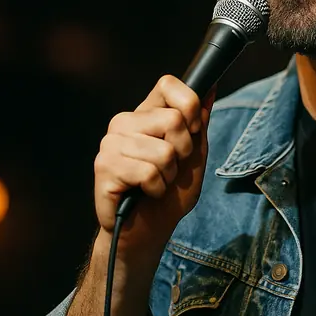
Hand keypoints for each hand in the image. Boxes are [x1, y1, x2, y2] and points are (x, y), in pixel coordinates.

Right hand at [93, 75, 213, 261]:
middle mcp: (124, 122)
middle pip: (173, 119)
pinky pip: (148, 172)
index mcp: (145, 113)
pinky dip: (156, 188)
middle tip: (169, 169)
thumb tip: (211, 87)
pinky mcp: (104, 167)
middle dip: (183, 151)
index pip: (168, 84)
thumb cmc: (170, 193)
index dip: (188, 105)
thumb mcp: (194, 154)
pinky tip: (144, 193)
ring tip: (155, 183)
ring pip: (164, 151)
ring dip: (169, 175)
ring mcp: (110, 143)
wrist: (147, 231)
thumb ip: (199, 122)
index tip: (192, 131)